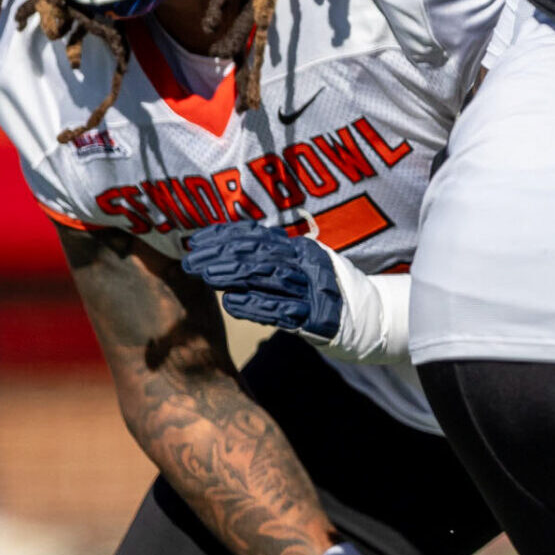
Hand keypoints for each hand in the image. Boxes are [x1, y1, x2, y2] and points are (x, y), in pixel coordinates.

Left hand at [182, 221, 342, 336]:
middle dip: (222, 255)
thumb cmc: (318, 292)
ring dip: (234, 275)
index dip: (225, 235)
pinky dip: (255, 305)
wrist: (363, 319)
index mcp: (300, 249)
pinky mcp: (314, 317)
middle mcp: (307, 265)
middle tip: (191, 260)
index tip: (196, 240)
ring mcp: (312, 290)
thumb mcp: (296, 267)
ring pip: (269, 277)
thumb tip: (223, 247)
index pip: (258, 235)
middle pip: (260, 254)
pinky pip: (281, 310)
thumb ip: (267, 258)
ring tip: (205, 276)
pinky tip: (231, 303)